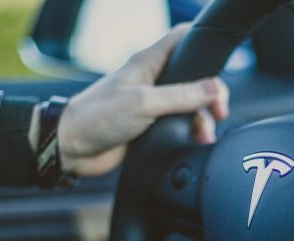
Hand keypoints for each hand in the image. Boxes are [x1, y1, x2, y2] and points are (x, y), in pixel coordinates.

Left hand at [47, 24, 228, 175]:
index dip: (203, 42)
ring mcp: (152, 105)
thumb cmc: (96, 117)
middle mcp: (153, 81)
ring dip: (202, 119)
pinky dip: (191, 133)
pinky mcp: (151, 127)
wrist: (72, 149)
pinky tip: (195, 141)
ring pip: (190, 106)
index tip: (221, 60)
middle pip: (195, 78)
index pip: (183, 39)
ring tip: (203, 134)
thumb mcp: (144, 103)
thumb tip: (215, 88)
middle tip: (218, 111)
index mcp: (149, 63)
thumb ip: (181, 96)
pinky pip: (180, 126)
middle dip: (211, 95)